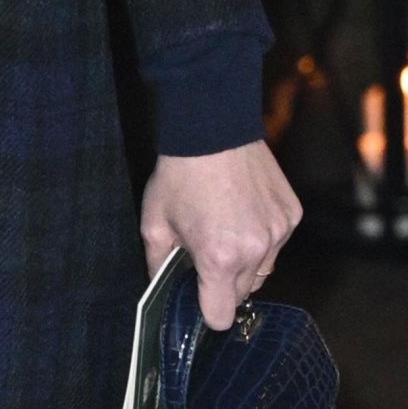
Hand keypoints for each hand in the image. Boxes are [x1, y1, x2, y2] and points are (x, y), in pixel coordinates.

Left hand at [140, 141, 301, 330]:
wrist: (212, 128)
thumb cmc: (180, 174)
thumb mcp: (154, 221)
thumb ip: (158, 265)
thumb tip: (162, 290)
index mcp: (219, 259)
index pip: (220, 317)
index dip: (207, 308)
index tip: (199, 292)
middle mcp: (254, 252)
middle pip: (242, 294)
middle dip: (224, 280)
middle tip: (207, 247)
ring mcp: (277, 233)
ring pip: (263, 269)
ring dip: (246, 259)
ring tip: (226, 224)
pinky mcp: (291, 215)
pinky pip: (277, 241)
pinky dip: (263, 234)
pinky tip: (244, 207)